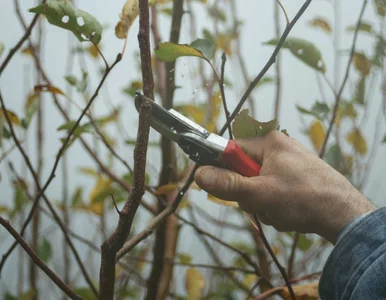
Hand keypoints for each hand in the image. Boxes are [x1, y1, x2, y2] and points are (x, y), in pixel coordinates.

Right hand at [194, 131, 374, 243]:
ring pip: (257, 184)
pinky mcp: (295, 178)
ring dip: (261, 203)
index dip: (222, 169)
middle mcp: (278, 148)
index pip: (230, 149)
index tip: (219, 186)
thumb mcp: (259, 193)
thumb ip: (227, 184)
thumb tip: (198, 174)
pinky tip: (287, 213)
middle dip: (248, 193)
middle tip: (260, 203)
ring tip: (277, 210)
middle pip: (243, 170)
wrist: (344, 214)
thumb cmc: (303, 199)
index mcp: (268, 142)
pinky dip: (274, 205)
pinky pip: (271, 191)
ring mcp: (287, 164)